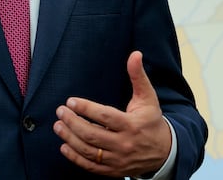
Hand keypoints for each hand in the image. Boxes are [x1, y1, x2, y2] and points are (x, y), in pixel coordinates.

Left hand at [53, 51, 170, 176]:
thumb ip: (138, 76)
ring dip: (70, 138)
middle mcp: (124, 144)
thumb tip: (135, 54)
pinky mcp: (114, 171)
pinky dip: (76, 158)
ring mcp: (119, 160)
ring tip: (58, 126)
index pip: (105, 117)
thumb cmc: (151, 120)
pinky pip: (91, 167)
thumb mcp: (147, 97)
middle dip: (72, 123)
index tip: (70, 101)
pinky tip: (64, 146)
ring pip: (89, 151)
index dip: (86, 109)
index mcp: (132, 125)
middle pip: (93, 135)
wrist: (165, 152)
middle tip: (60, 112)